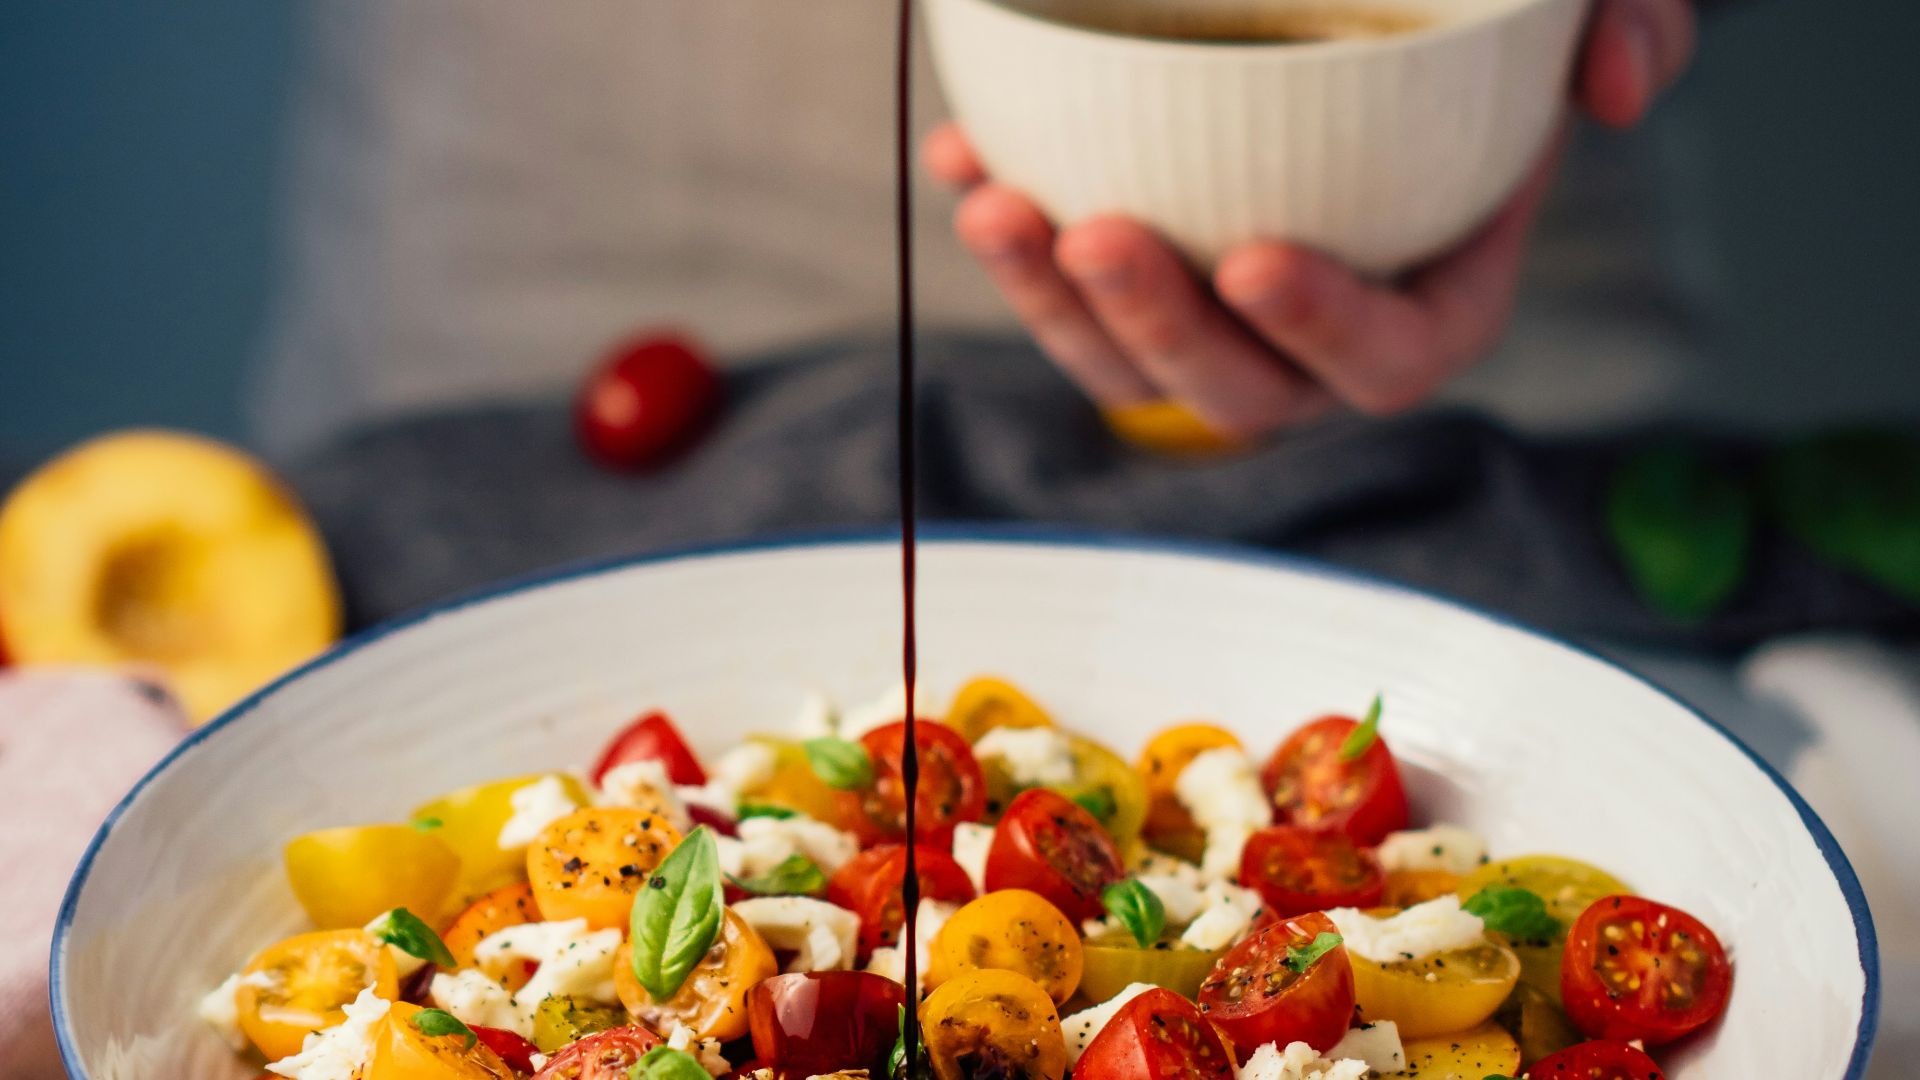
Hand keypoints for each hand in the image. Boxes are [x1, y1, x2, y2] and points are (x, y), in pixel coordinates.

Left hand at [926, 0, 1697, 439]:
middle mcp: (1317, 342)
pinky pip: (1065, 303)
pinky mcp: (1140, 293)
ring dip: (1053, 305)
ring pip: (1129, 367)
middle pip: (1239, 390)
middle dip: (1157, 328)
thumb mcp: (1575, 10)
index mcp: (1431, 303)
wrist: (1374, 39)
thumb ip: (1633, 26)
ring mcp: (1220, 327)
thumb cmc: (1474, 42)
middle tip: (1093, 229)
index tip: (1257, 256)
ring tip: (995, 206)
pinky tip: (966, 159)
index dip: (1324, 328)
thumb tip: (1621, 87)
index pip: (1388, 357)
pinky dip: (1010, 243)